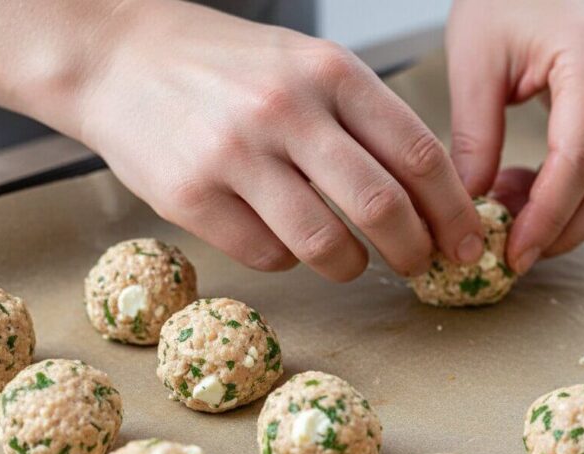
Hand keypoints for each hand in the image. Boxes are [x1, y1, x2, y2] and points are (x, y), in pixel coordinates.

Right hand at [75, 0, 483, 279]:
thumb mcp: (309, 65)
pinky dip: (288, 260)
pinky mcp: (190, 196)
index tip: (464, 240)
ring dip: (353, 266)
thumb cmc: (230, 67)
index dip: (453, 210)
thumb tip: (432, 196)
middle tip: (420, 265)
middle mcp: (286, 109)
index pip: (419, 154)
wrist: (119, 56)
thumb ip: (368, 121)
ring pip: (326, 245)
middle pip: (382, 207)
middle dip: (415, 250)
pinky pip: (268, 257)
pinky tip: (281, 238)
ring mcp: (234, 154)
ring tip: (351, 261)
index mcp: (331, 72)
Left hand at [446, 0, 583, 273]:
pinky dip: (578, 193)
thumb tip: (471, 206)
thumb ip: (474, 136)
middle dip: (566, 230)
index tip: (514, 252)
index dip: (548, 216)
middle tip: (515, 252)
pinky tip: (530, 189)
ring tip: (512, 212)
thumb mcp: (474, 61)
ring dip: (573, 215)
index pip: (580, 159)